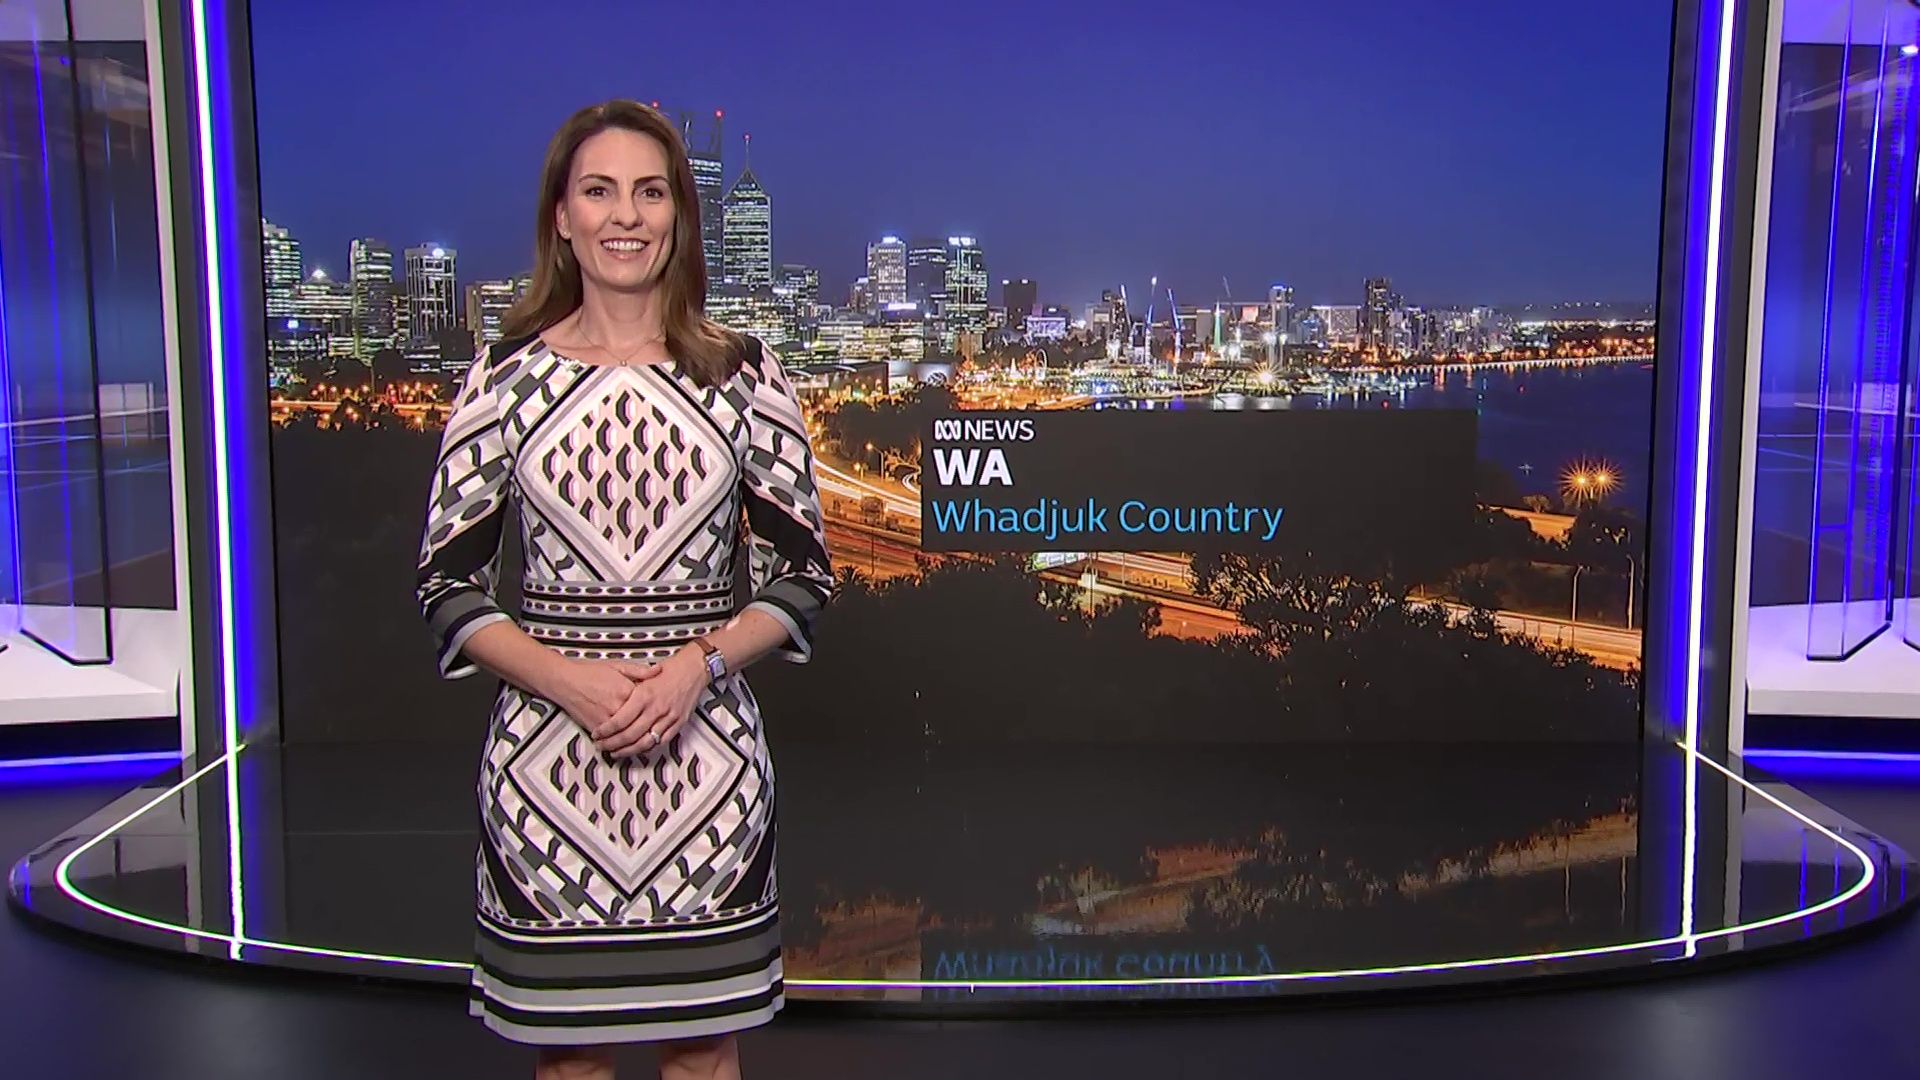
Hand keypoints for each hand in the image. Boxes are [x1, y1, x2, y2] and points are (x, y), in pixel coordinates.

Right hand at [536, 656, 652, 733]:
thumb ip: (639, 670)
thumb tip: (658, 671)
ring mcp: (607, 719)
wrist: (565, 681)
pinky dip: (618, 744)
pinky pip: (611, 740)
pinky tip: (624, 745)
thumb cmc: (589, 672)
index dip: (654, 709)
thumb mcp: (617, 666)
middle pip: (640, 723)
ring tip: (641, 742)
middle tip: (654, 732)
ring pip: (627, 736)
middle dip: (649, 729)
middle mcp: (618, 707)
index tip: (658, 712)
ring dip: (635, 741)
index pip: (648, 704)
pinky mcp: (596, 728)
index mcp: (627, 690)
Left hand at [593, 647, 708, 759]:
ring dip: (628, 751)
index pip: (620, 720)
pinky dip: (647, 748)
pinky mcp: (678, 723)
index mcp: (644, 695)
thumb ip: (627, 687)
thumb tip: (611, 699)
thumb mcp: (643, 673)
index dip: (605, 731)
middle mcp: (656, 708)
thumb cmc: (670, 669)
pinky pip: (661, 742)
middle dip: (612, 744)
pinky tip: (638, 749)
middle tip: (602, 746)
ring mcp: (668, 717)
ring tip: (617, 752)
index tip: (597, 734)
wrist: (694, 668)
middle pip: (629, 735)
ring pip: (644, 743)